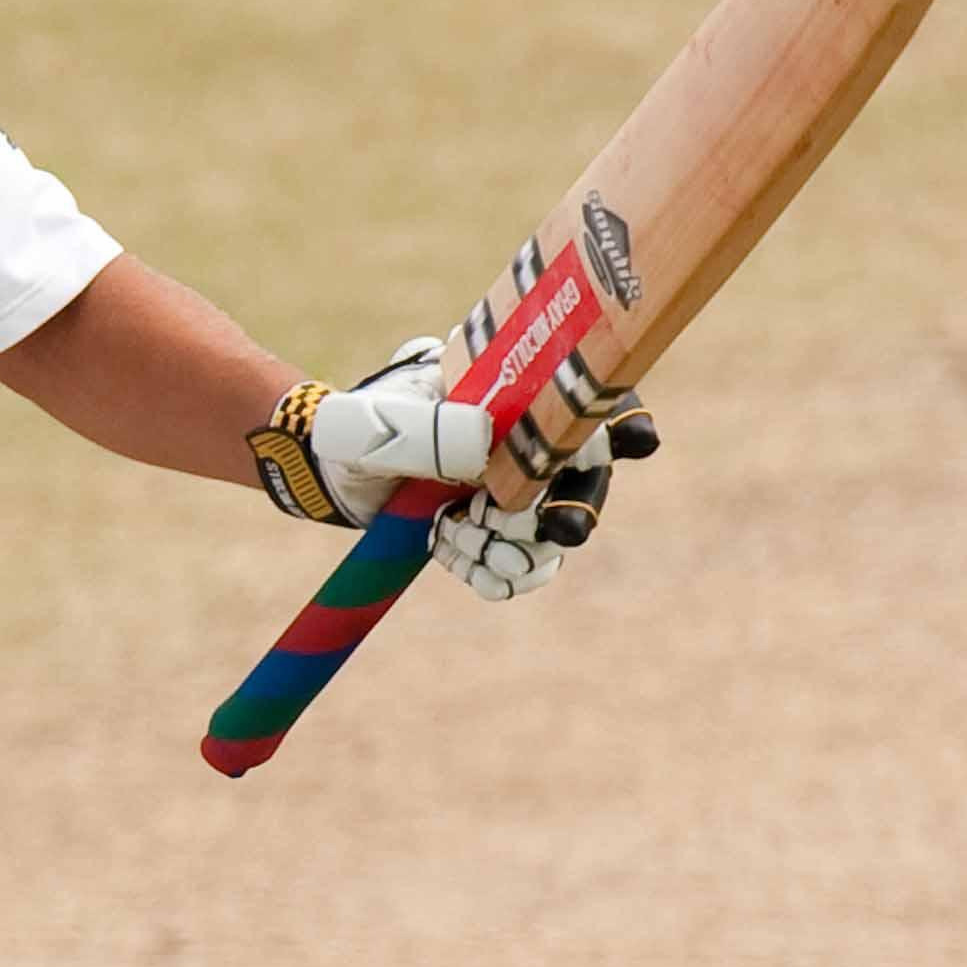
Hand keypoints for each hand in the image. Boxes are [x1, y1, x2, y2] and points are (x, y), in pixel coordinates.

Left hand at [255, 336, 658, 604]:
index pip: (586, 401)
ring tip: (455, 533)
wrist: (330, 470)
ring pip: (554, 533)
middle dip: (574, 508)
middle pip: (586, 480)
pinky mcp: (496, 533)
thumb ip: (433, 431)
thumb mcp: (385, 424)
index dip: (622, 417)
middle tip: (552, 528)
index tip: (637, 441)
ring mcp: (517, 491)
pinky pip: (520, 566)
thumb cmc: (361, 428)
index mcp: (516, 397)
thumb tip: (486, 444)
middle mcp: (529, 443)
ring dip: (515, 545)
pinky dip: (491, 570)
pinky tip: (449, 549)